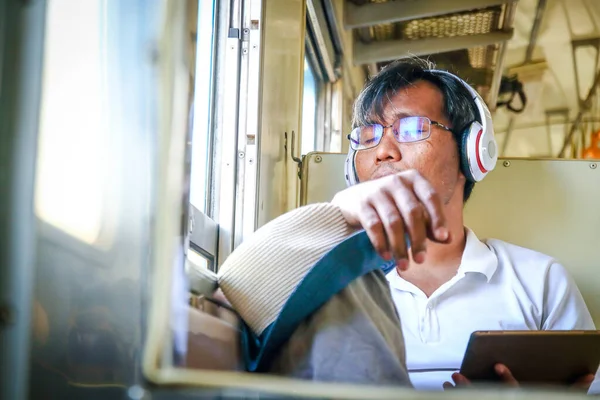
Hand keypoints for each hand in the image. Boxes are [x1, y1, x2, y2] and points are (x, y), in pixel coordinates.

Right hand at [331, 170, 448, 268]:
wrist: (353, 200)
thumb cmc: (390, 205)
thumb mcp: (411, 210)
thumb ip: (429, 223)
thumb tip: (447, 239)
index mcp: (414, 179)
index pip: (431, 197)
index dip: (438, 218)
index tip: (442, 238)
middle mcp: (396, 181)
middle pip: (412, 212)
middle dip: (418, 239)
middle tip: (421, 260)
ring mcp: (377, 191)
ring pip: (393, 222)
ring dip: (400, 246)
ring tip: (404, 264)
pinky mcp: (361, 204)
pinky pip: (374, 226)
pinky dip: (381, 244)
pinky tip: (386, 256)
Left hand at [443, 364, 594, 391]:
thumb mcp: (560, 398)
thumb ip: (572, 389)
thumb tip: (589, 374)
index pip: (515, 393)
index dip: (507, 380)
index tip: (498, 365)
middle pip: (486, 399)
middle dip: (470, 389)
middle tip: (455, 375)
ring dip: (458, 394)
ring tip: (447, 382)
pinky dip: (455, 398)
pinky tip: (446, 388)